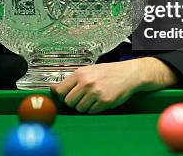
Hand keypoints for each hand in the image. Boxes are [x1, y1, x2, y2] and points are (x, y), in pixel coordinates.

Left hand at [50, 57, 177, 113]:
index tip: (65, 96)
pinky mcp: (104, 102)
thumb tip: (53, 89)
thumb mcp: (88, 71)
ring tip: (93, 98)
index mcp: (80, 73)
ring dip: (84, 106)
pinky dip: (94, 109)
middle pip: (68, 101)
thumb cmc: (108, 72)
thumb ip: (72, 80)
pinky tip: (100, 101)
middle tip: (82, 97)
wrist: (129, 74)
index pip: (60, 91)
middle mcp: (86, 83)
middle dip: (74, 102)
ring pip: (79, 108)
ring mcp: (95, 93)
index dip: (61, 96)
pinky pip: (91, 111)